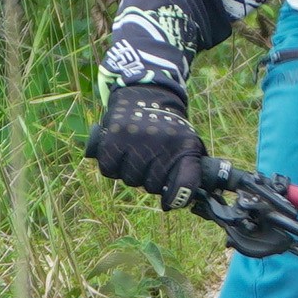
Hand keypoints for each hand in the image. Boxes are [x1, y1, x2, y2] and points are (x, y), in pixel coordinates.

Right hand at [86, 84, 205, 205]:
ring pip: (130, 179)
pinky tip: (119, 155)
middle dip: (149, 181)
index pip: (185, 183)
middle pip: (151, 186)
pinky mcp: (115, 136)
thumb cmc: (168, 128)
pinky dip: (112, 166)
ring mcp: (137, 140)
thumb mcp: (186, 143)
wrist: (146, 94)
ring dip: (130, 173)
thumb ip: (188, 171)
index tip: (169, 202)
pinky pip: (109, 169)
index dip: (177, 198)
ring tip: (135, 157)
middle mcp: (162, 144)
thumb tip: (177, 203)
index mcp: (184, 147)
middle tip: (149, 165)